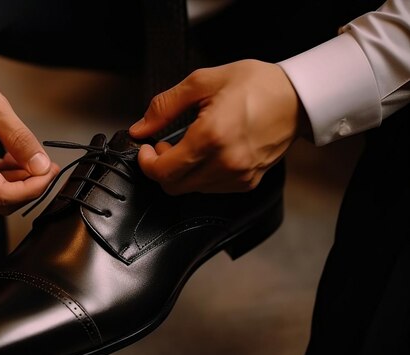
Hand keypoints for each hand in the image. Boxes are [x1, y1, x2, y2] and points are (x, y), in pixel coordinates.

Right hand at [0, 53, 58, 214]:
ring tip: (34, 159)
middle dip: (27, 188)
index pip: (1, 193)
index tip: (49, 171)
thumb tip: (40, 165)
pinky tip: (15, 158)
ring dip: (17, 182)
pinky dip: (4, 175)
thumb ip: (18, 138)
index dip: (31, 189)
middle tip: (46, 167)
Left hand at [130, 59, 307, 194]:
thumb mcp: (202, 82)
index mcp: (212, 136)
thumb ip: (164, 107)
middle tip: (167, 144)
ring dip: (181, 172)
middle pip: (173, 186)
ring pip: (191, 190)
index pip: (163, 171)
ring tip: (190, 145)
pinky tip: (208, 153)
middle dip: (161, 168)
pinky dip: (200, 175)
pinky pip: (211, 189)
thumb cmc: (255, 84)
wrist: (297, 98)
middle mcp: (226, 163)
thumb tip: (140, 129)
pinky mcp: (248, 182)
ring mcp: (239, 176)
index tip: (147, 147)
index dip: (147, 162)